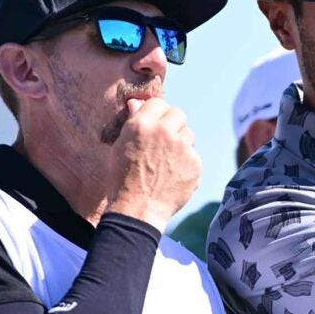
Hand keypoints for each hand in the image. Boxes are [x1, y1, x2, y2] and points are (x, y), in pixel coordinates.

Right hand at [106, 97, 200, 230]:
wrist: (138, 210)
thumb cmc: (122, 180)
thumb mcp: (119, 147)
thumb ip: (132, 123)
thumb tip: (137, 103)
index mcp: (142, 125)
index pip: (158, 103)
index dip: (157, 113)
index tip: (156, 123)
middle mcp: (164, 132)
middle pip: (178, 114)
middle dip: (172, 124)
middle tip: (165, 140)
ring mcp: (182, 147)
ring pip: (189, 134)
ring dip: (181, 143)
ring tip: (167, 161)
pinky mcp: (195, 163)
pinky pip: (194, 155)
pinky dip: (187, 163)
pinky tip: (174, 175)